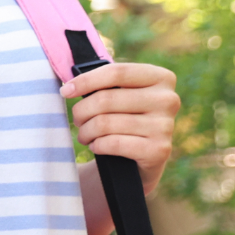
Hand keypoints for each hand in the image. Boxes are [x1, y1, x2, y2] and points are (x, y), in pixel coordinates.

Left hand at [62, 58, 179, 187]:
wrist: (138, 161)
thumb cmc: (124, 119)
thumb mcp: (119, 96)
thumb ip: (104, 85)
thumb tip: (69, 87)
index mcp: (161, 78)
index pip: (116, 72)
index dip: (85, 81)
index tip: (65, 91)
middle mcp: (168, 99)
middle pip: (106, 99)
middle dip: (81, 111)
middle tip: (77, 120)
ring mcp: (165, 125)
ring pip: (105, 123)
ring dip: (86, 131)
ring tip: (85, 134)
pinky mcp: (159, 149)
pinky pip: (113, 143)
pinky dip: (97, 145)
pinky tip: (97, 146)